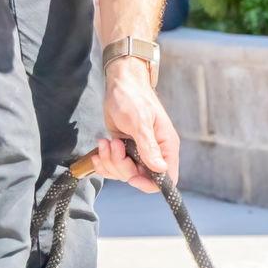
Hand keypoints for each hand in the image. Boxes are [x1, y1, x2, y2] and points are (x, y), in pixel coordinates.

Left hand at [97, 58, 179, 193]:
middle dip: (121, 166)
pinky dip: (103, 161)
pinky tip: (100, 146)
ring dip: (110, 161)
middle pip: (140, 177)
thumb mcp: (140, 122)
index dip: (149, 183)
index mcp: (166, 147)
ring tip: (106, 141)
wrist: (120, 84)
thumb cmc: (133, 98)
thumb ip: (149, 147)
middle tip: (114, 145)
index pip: (166, 178)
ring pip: (124, 173)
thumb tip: (160, 169)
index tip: (131, 176)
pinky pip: (113, 167)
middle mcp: (154, 153)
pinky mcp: (124, 150)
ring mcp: (138, 152)